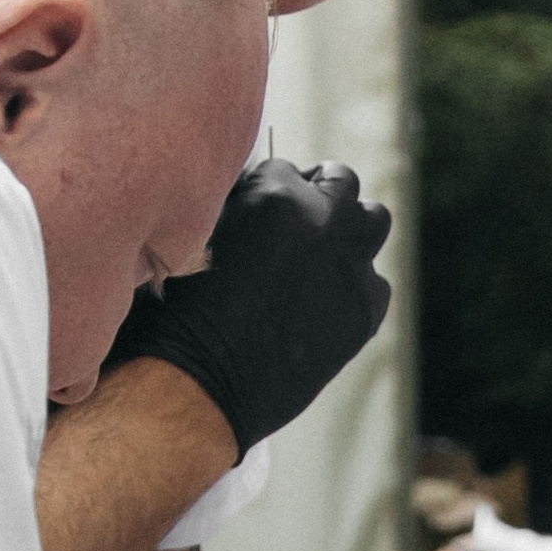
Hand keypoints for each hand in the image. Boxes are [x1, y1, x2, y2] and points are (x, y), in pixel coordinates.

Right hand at [104, 160, 392, 458]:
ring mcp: (349, 264)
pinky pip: (374, 283)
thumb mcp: (195, 234)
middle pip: (341, 180)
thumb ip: (237, 208)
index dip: (271, 191)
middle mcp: (322, 219)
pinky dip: (354, 287)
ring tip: (323, 254)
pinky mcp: (364, 309)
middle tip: (302, 222)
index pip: (284, 168)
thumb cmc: (177, 311)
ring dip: (351, 230)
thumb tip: (256, 197)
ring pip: (373, 221)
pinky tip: (324, 304)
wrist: (197, 382)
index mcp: (274, 192)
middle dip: (321, 195)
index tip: (263, 214)